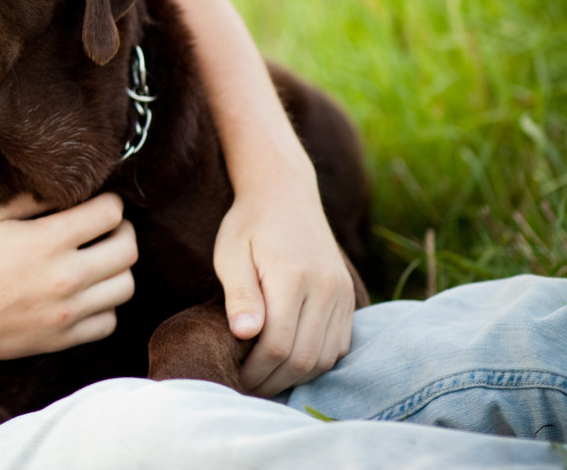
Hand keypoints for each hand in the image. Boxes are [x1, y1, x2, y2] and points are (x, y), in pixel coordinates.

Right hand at [0, 193, 136, 361]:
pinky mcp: (62, 338)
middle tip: (108, 229)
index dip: (110, 202)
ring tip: (100, 261)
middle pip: (128, 250)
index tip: (99, 202)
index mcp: (48, 240)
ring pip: (125, 287)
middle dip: (123, 232)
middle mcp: (66, 276)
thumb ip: (27, 198)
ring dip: (118, 269)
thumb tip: (60, 187)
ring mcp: (67, 311)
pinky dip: (105, 306)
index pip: (110, 213)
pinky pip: (108, 322)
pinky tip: (87, 295)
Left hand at [214, 179, 356, 394]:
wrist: (285, 195)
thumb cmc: (248, 225)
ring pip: (325, 357)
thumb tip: (244, 334)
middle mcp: (327, 288)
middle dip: (274, 380)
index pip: (278, 345)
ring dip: (295, 377)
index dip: (256, 369)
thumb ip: (240, 294)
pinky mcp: (349, 298)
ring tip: (265, 378)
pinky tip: (288, 361)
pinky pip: (339, 345)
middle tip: (246, 386)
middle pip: (304, 358)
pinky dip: (315, 361)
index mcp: (294, 277)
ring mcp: (343, 294)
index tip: (234, 376)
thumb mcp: (231, 254)